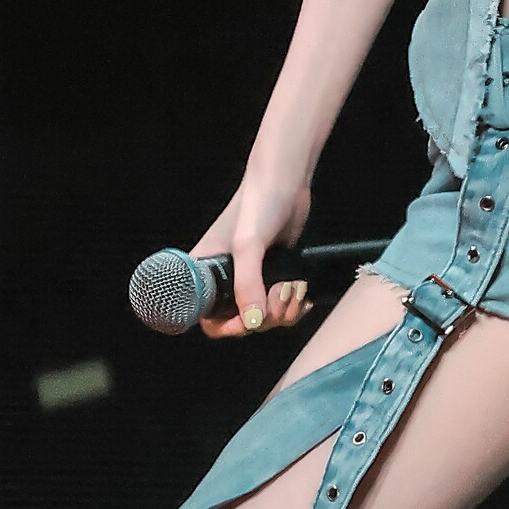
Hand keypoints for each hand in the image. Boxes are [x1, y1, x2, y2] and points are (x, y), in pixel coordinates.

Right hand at [190, 167, 315, 339]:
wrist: (287, 181)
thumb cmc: (259, 204)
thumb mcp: (247, 245)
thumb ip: (247, 284)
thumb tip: (253, 321)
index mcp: (206, 273)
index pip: (209, 320)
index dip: (228, 327)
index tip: (249, 319)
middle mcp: (226, 279)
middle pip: (243, 322)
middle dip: (266, 316)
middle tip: (279, 292)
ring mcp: (252, 277)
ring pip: (266, 316)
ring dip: (284, 309)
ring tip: (293, 286)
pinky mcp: (273, 273)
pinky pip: (281, 306)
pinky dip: (293, 306)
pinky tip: (302, 293)